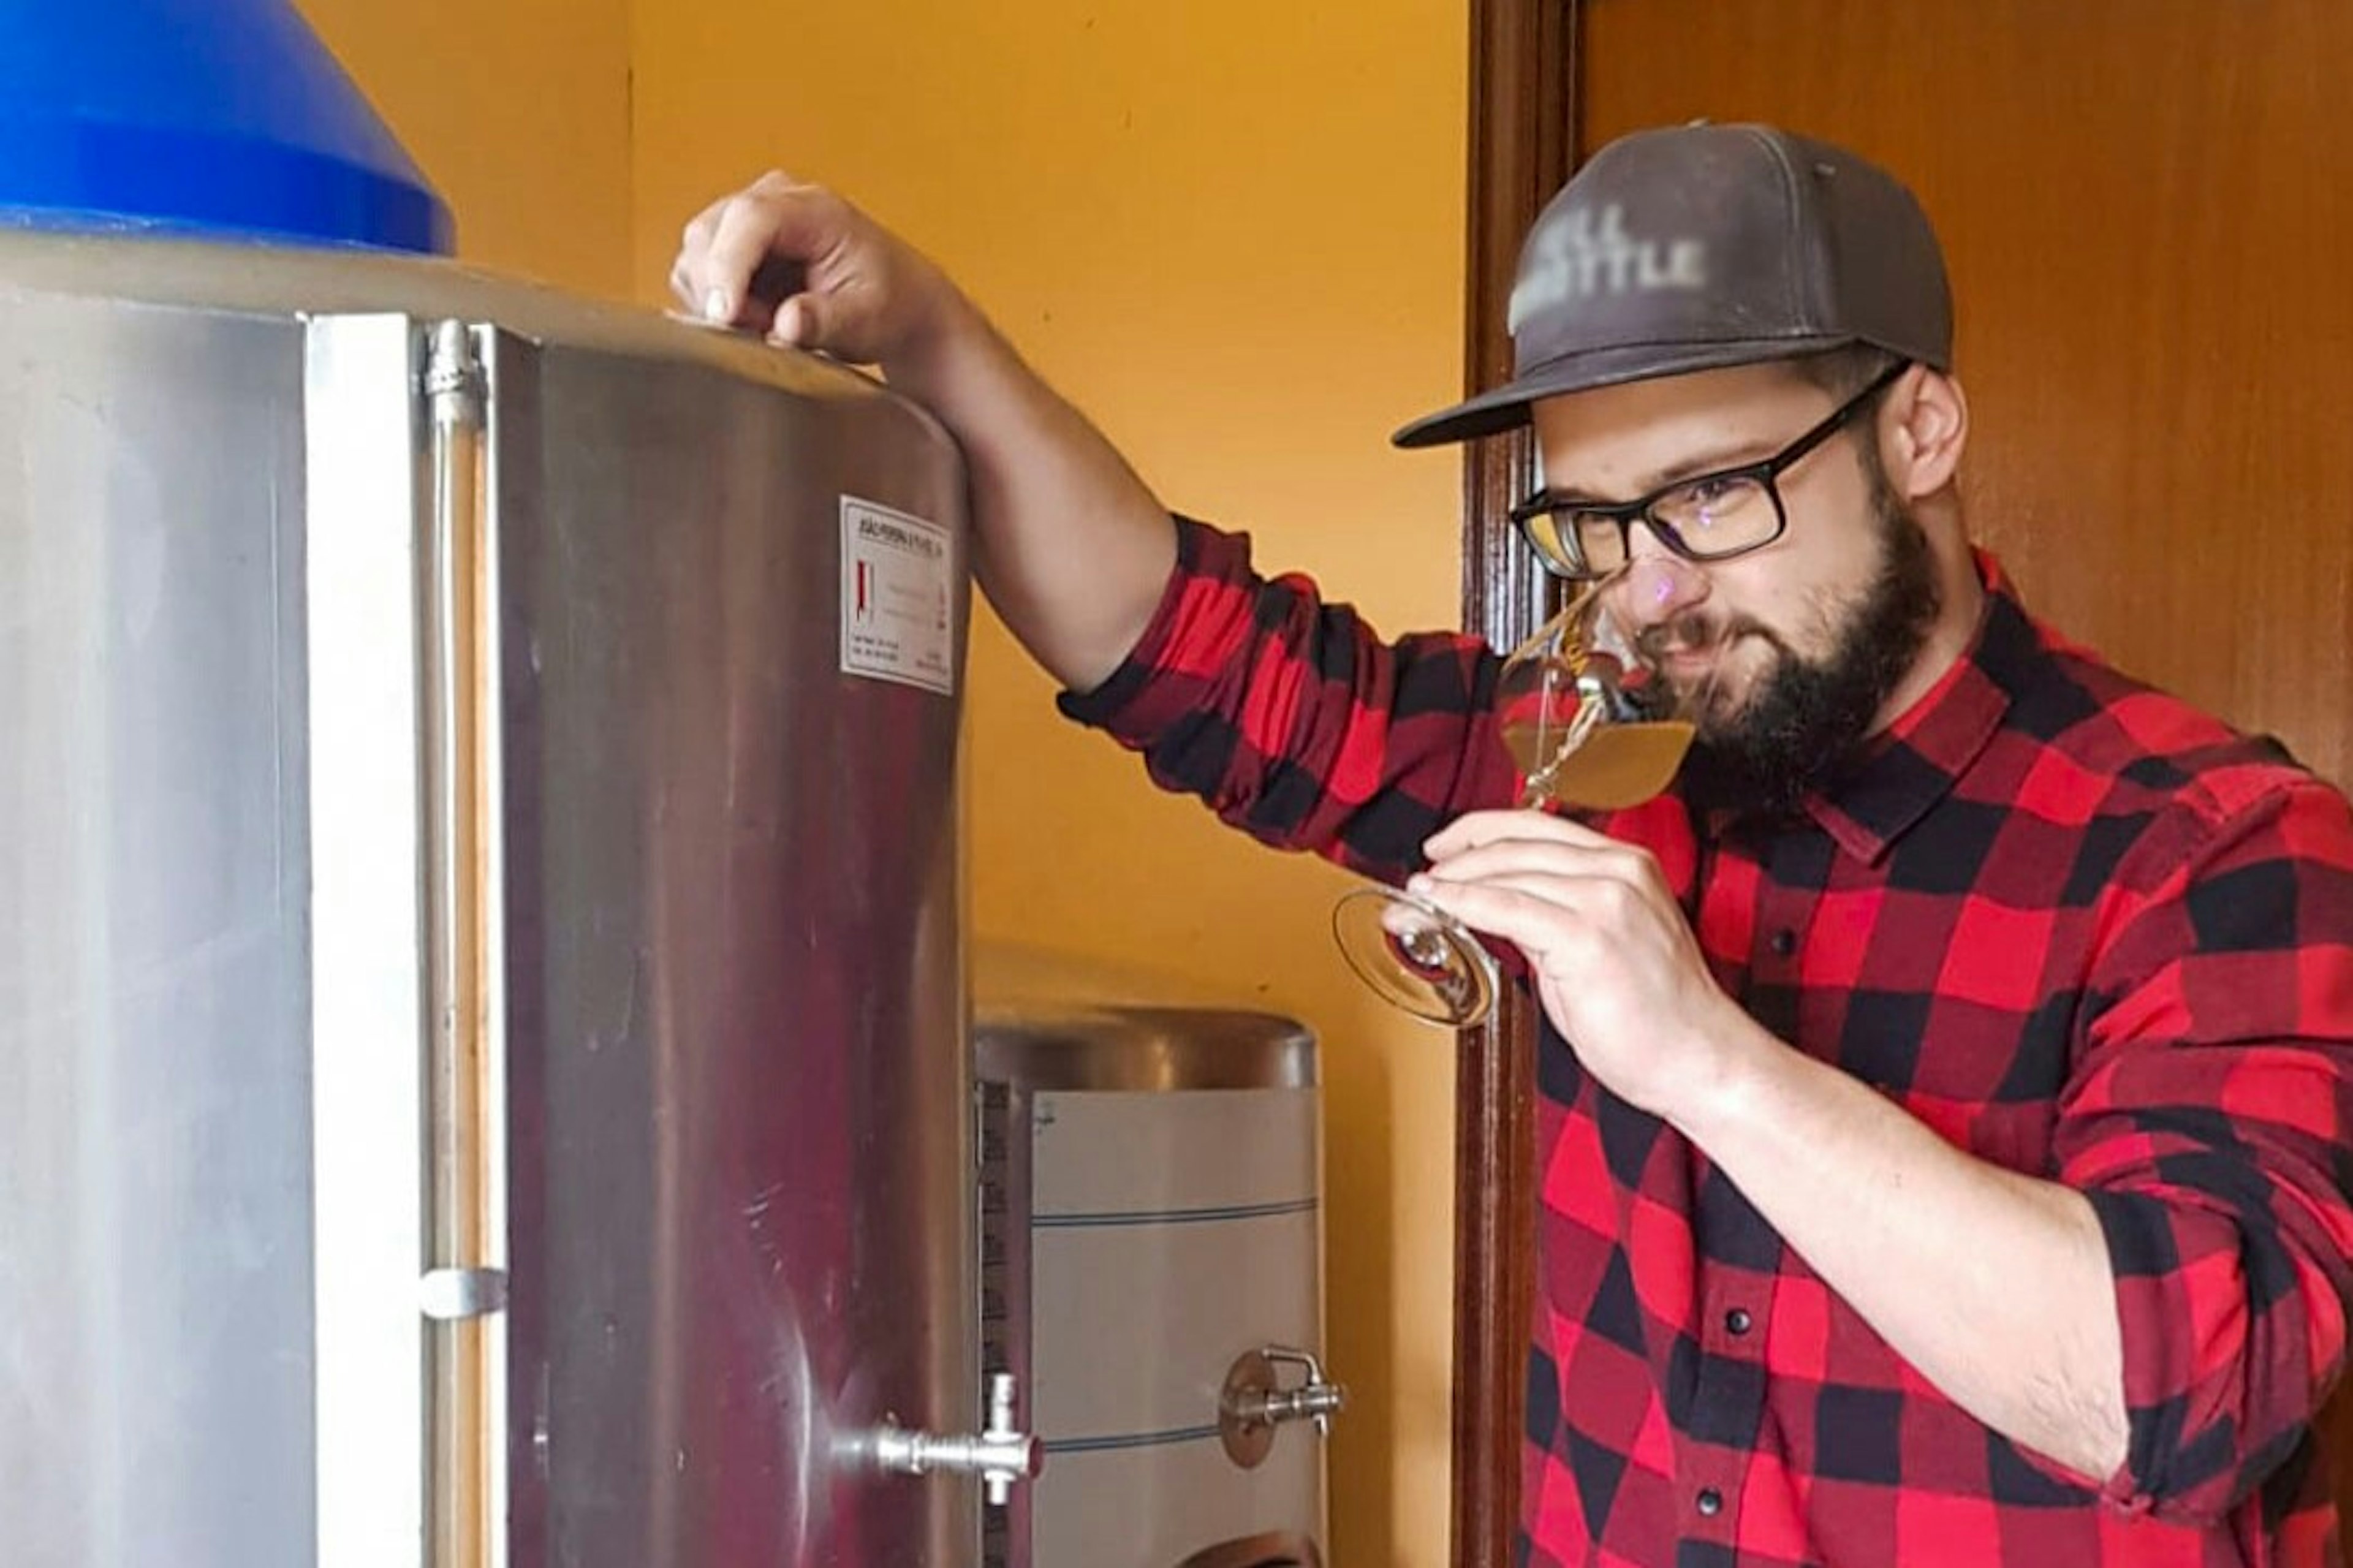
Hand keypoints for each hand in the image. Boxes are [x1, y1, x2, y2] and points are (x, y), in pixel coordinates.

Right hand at [669, 171, 968, 369]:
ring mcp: (751, 217)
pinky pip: (698, 271)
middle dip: (720, 290)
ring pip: (696, 253)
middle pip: (710, 233)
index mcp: (816, 208)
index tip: (723, 315)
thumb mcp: (867, 320)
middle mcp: (776, 199)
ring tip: (767, 324)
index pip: (750, 219)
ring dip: (717, 299)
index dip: (727, 266)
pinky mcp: (735, 242)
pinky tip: (755, 316)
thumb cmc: (890, 306)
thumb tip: (785, 325)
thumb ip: (825, 321)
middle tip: (761, 331)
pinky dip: (715, 301)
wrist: (900, 305)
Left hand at [1410, 809, 1764, 1122]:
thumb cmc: (1657, 1015)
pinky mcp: (1588, 936)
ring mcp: (1605, 900)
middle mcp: (1618, 872)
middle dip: (1457, 856)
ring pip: (1506, 872)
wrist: (1699, 1059)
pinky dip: (1463, 903)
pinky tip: (1439, 906)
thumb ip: (1555, 915)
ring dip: (1452, 883)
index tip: (1445, 847)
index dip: (1479, 831)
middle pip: (1516, 843)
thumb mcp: (1602, 941)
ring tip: (1419, 898)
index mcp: (1627, 864)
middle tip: (1421, 877)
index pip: (1537, 827)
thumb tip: (1494, 907)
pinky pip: (1507, 908)